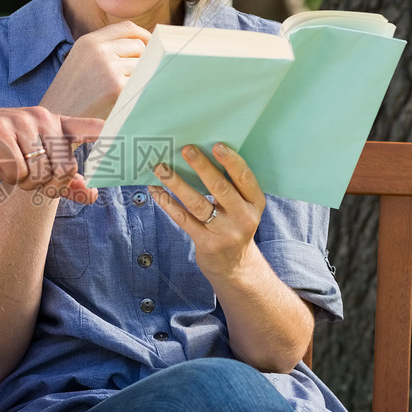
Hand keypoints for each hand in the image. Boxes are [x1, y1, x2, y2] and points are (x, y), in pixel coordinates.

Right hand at [0, 106, 103, 201]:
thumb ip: (63, 180)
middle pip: (65, 169)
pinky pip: (18, 172)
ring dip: (23, 180)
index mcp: (53, 122)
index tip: (134, 143)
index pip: (92, 128)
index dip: (113, 138)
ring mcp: (22, 122)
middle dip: (45, 183)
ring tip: (5, 163)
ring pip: (42, 173)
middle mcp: (42, 117)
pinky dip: (6, 175)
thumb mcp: (30, 164)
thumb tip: (93, 196)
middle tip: (22, 173)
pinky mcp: (2, 132)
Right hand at [40, 21, 150, 118]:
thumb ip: (106, 49)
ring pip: (143, 65)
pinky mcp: (117, 87)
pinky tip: (124, 101)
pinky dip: (137, 91)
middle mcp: (99, 50)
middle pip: (139, 46)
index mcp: (89, 41)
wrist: (57, 120)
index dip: (143, 36)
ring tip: (123, 92)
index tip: (151, 46)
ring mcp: (108, 68)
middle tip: (133, 78)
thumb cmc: (71, 95)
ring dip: (139, 78)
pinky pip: (140, 83)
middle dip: (143, 60)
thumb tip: (143, 46)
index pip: (127, 28)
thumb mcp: (81, 61)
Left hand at [149, 143, 265, 282]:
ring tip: (161, 168)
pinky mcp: (206, 242)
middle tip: (186, 149)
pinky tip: (156, 190)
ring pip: (197, 203)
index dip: (231, 161)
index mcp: (255, 203)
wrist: (235, 267)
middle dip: (202, 166)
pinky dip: (167, 202)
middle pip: (220, 188)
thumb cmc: (235, 226)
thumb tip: (200, 156)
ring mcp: (224, 232)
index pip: (245, 178)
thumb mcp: (244, 208)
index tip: (216, 145)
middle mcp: (243, 217)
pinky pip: (183, 218)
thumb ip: (231, 187)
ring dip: (177, 183)